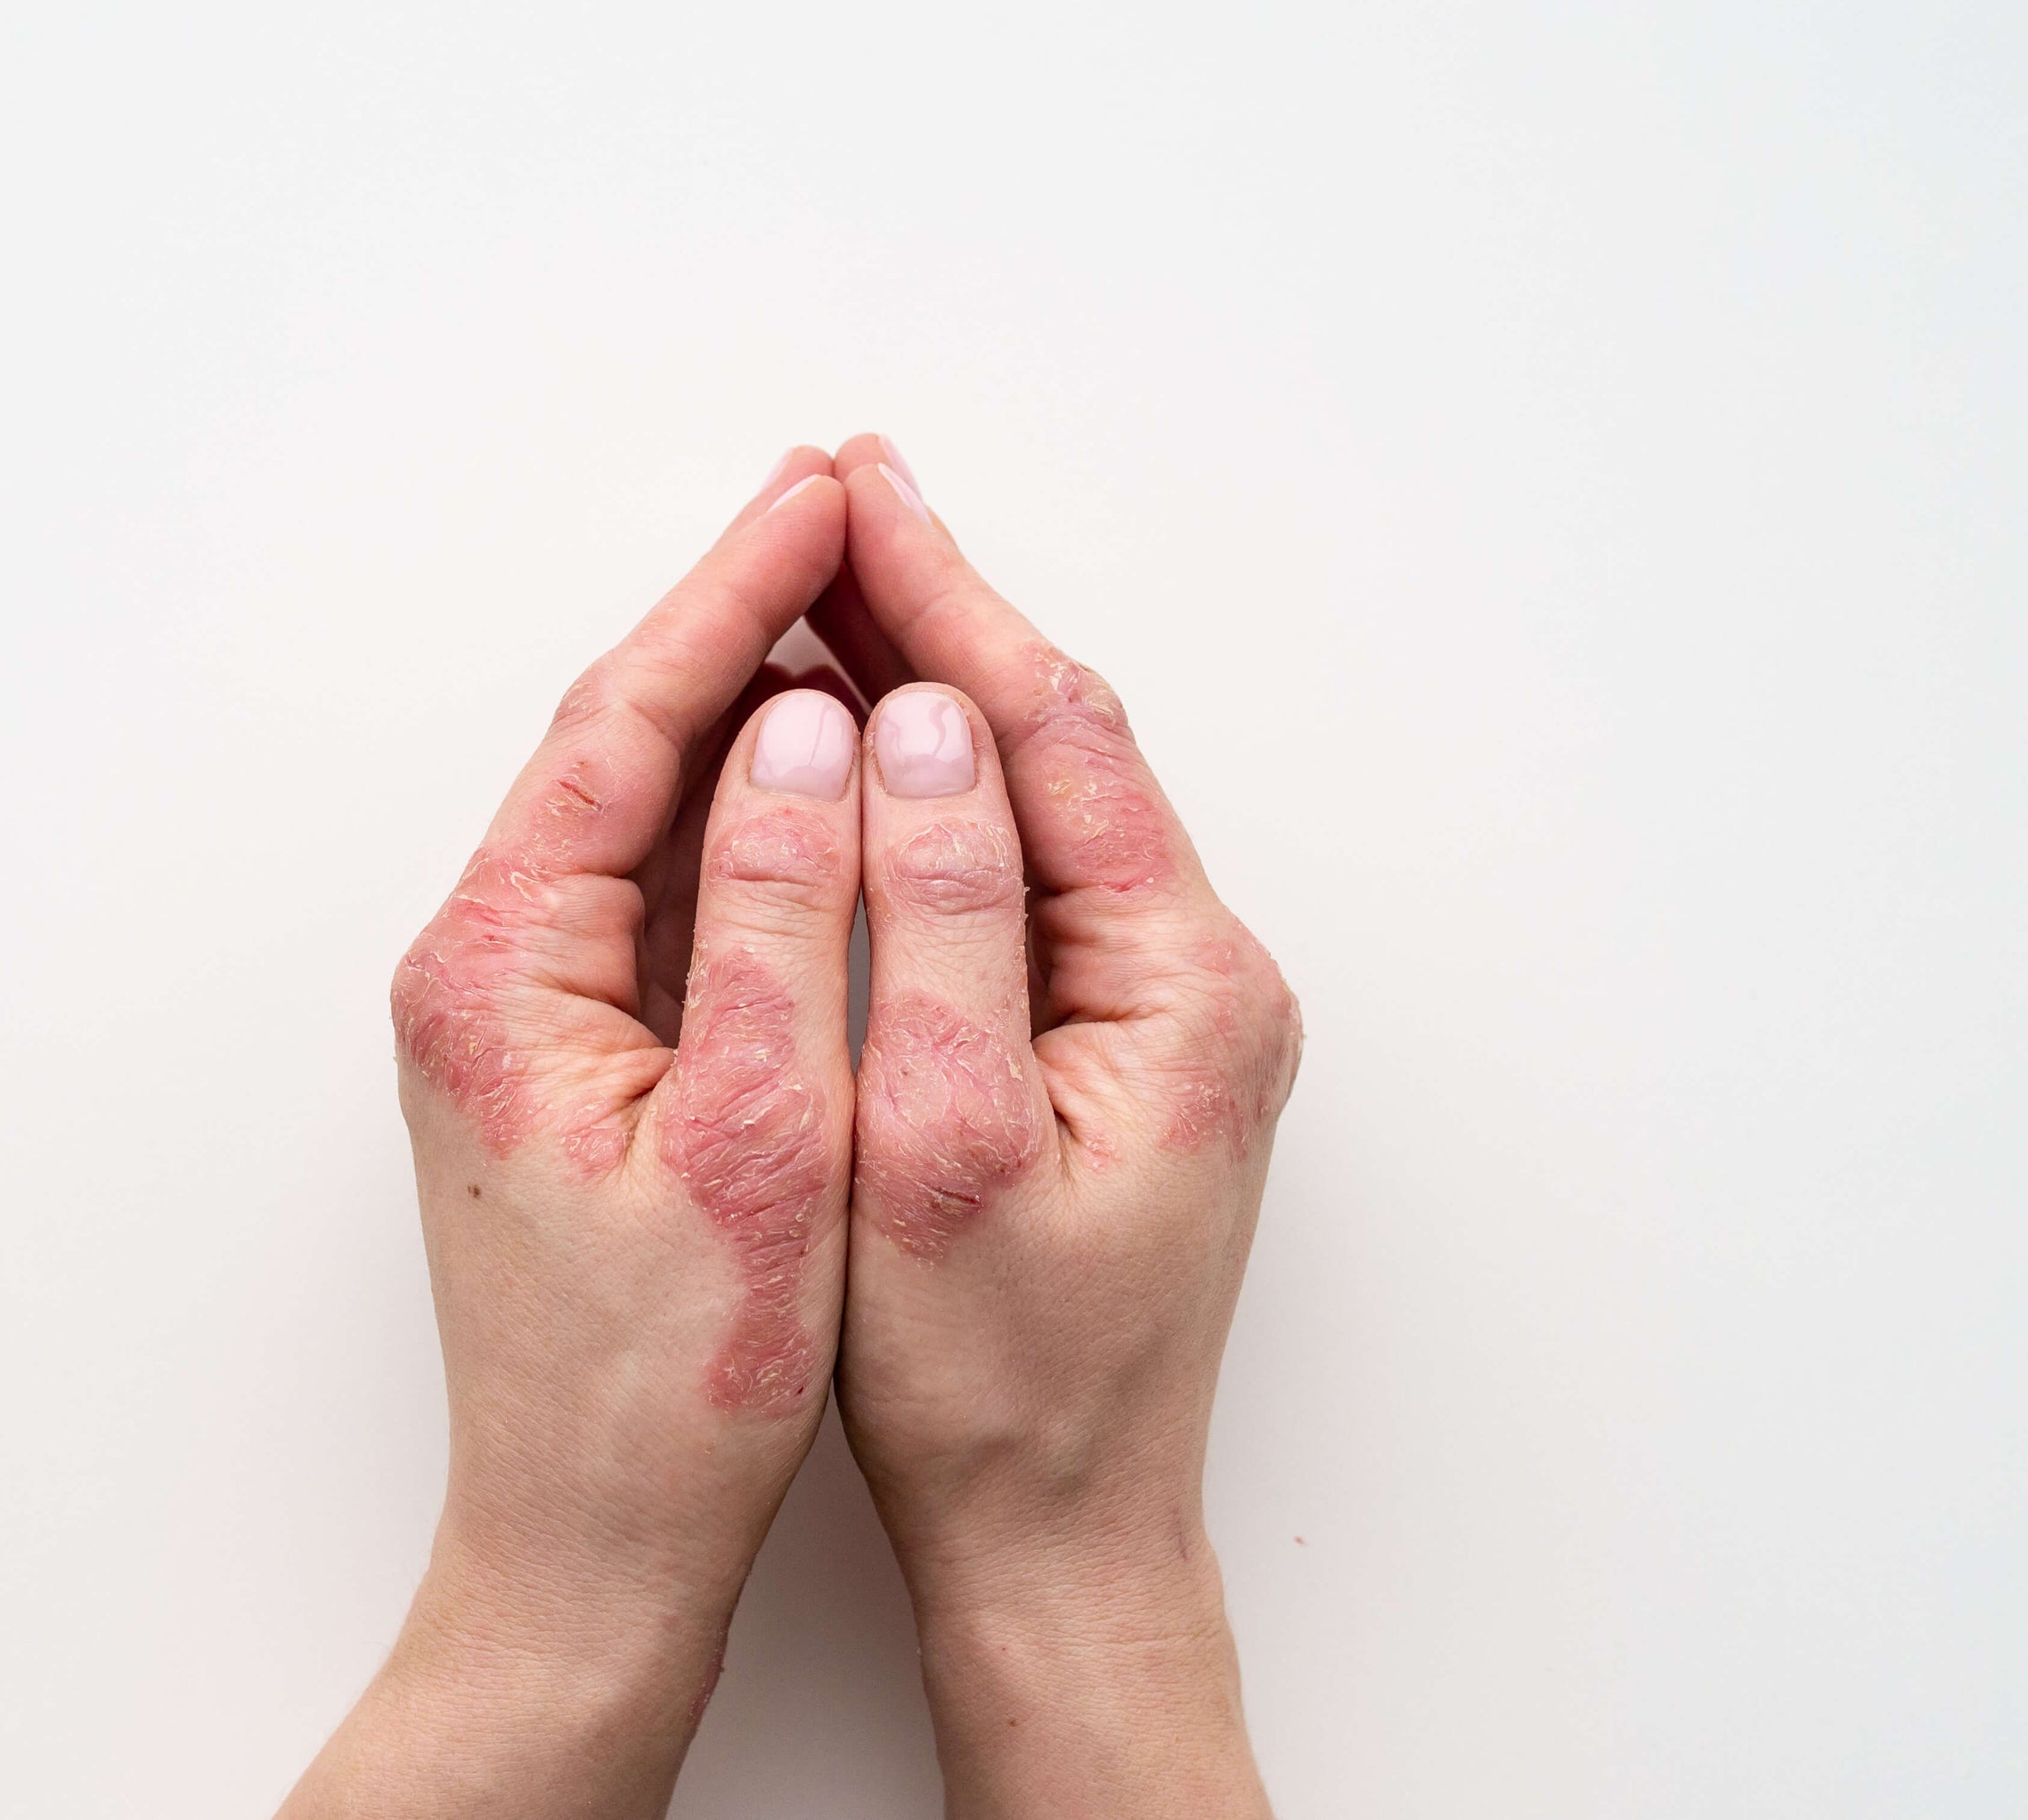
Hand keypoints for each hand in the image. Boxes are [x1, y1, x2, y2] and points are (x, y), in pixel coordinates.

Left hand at [281, 452, 865, 1819]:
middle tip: (846, 510)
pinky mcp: (568, 1051)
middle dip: (737, 617)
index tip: (824, 496)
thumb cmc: (666, 1385)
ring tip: (848, 599)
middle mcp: (483, 966)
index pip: (623, 723)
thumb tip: (815, 734)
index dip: (733, 595)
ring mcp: (520, 1008)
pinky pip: (659, 884)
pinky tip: (816, 766)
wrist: (588, 1544)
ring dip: (745, 705)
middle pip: (620, 739)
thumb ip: (781, 919)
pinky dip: (744, 810)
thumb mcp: (761, 1140)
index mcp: (498, 968)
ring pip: (642, 806)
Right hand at [810, 436, 1301, 1816]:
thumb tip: (924, 730)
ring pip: (1039, 798)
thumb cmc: (998, 1383)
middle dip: (940, 613)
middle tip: (832, 498)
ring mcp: (1163, 1008)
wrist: (1062, 1534)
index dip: (945, 601)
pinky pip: (1023, 869)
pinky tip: (868, 749)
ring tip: (829, 583)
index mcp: (1183, 983)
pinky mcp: (1115, 1044)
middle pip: (1059, 742)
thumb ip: (939, 922)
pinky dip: (940, 791)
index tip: (853, 493)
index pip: (1055, 733)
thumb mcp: (941, 1148)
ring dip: (937, 691)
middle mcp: (1199, 975)